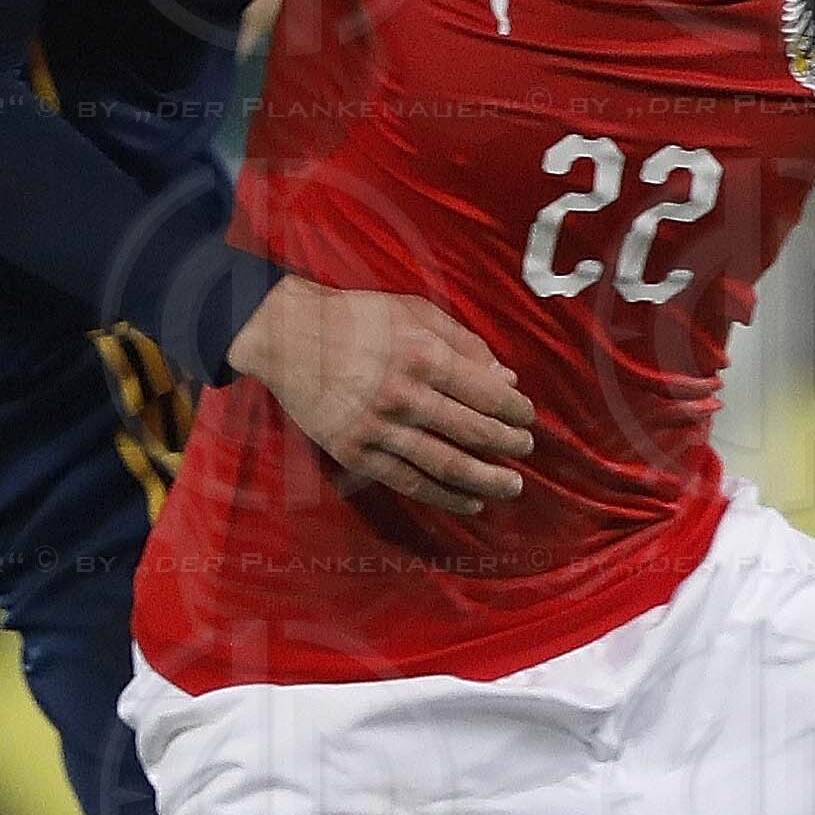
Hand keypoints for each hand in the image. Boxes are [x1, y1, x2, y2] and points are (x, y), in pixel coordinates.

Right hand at [229, 275, 533, 517]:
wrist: (288, 335)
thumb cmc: (358, 318)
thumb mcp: (415, 312)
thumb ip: (465, 344)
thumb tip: (507, 380)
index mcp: (424, 356)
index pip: (489, 395)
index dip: (517, 412)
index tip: (527, 418)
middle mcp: (404, 396)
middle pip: (475, 433)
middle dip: (510, 445)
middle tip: (525, 449)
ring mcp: (379, 430)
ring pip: (448, 465)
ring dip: (488, 480)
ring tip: (512, 486)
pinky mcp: (356, 453)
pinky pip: (410, 483)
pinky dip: (446, 497)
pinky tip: (470, 501)